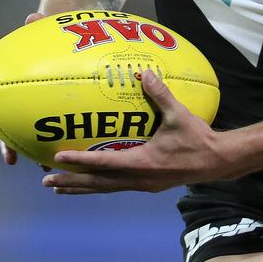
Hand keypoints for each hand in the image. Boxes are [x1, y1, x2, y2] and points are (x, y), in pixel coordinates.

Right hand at [0, 12, 45, 166]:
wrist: (76, 44)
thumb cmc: (58, 36)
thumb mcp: (53, 28)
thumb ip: (42, 24)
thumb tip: (32, 17)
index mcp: (10, 71)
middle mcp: (14, 91)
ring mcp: (29, 105)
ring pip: (16, 129)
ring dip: (13, 146)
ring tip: (17, 161)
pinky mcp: (48, 116)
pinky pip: (42, 135)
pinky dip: (42, 148)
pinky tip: (48, 162)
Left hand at [42, 69, 229, 193]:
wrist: (216, 162)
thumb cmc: (197, 139)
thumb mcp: (179, 115)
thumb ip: (161, 94)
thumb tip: (145, 73)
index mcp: (142, 164)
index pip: (104, 164)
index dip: (80, 161)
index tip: (58, 157)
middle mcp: (138, 179)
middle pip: (97, 184)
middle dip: (71, 181)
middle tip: (46, 180)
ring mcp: (142, 184)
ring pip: (105, 189)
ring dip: (81, 187)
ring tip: (59, 186)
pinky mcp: (147, 184)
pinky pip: (116, 186)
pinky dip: (99, 185)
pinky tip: (91, 181)